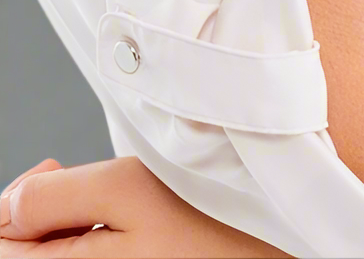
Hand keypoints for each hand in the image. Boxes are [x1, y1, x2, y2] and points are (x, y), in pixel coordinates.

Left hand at [0, 156, 290, 257]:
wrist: (277, 251)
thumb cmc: (212, 225)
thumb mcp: (128, 188)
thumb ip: (54, 195)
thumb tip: (12, 202)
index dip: (13, 205)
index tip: (51, 172)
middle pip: (24, 254)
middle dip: (38, 214)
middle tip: (79, 180)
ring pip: (61, 258)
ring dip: (70, 225)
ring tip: (113, 203)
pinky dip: (97, 241)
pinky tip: (131, 226)